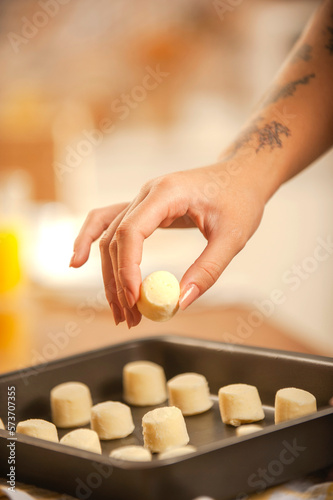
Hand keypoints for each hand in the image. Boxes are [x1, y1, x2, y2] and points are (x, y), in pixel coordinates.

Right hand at [70, 161, 265, 327]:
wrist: (241, 175)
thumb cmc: (240, 199)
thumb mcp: (233, 237)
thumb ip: (208, 269)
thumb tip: (179, 302)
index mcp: (166, 192)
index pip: (131, 231)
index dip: (127, 268)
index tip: (135, 299)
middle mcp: (146, 193)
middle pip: (115, 239)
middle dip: (118, 281)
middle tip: (128, 317)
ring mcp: (142, 199)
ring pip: (110, 237)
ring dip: (109, 274)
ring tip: (118, 309)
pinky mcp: (145, 208)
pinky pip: (110, 223)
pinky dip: (92, 241)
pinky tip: (79, 260)